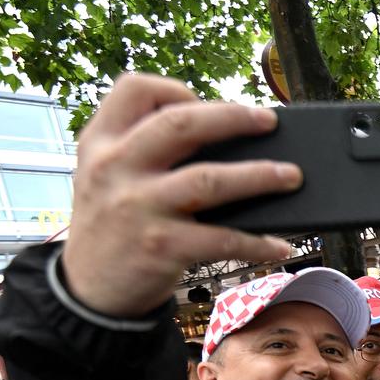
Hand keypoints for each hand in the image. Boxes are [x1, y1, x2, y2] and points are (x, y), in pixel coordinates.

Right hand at [61, 73, 303, 316]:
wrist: (88, 291)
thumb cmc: (112, 225)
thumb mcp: (104, 176)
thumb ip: (141, 148)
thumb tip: (224, 139)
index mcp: (101, 142)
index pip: (133, 89)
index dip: (175, 88)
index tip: (205, 101)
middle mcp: (115, 168)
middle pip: (180, 124)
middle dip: (233, 117)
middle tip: (269, 121)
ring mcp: (138, 207)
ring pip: (209, 180)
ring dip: (260, 176)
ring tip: (292, 176)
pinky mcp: (161, 247)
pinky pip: (222, 238)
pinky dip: (258, 243)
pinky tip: (280, 245)